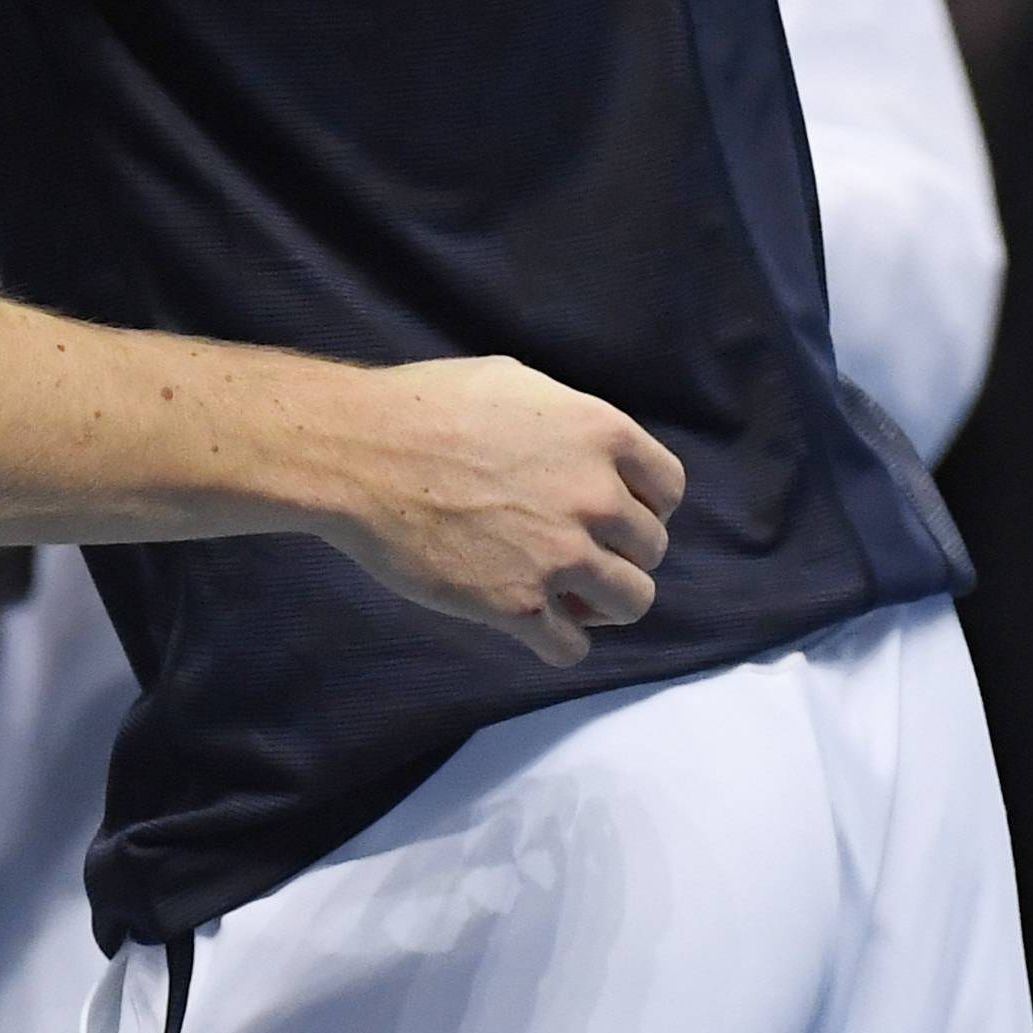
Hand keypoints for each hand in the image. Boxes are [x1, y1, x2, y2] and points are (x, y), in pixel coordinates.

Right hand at [330, 356, 685, 669]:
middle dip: (622, 554)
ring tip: (573, 597)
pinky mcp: (517, 605)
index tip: (621, 516)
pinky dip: (560, 642)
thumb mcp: (520, 385)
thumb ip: (570, 423)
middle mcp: (596, 496)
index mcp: (602, 434)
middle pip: (651, 549)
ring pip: (631, 602)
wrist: (362, 453)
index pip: (669, 489)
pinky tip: (539, 627)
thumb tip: (588, 450)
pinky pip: (571, 647)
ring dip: (605, 602)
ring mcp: (561, 554)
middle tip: (585, 554)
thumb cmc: (429, 406)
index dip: (648, 506)